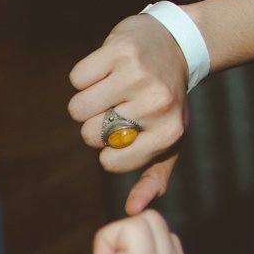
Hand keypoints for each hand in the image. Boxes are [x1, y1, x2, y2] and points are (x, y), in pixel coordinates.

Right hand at [69, 11, 188, 214]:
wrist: (176, 43)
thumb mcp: (168, 141)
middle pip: (89, 134)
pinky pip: (77, 78)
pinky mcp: (121, 50)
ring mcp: (139, 76)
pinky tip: (106, 70)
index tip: (123, 133)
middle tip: (118, 106)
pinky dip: (84, 76)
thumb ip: (153, 177)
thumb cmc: (166, 100)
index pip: (111, 162)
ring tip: (110, 89)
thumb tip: (134, 210)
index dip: (107, 150)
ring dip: (86, 100)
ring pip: (78, 108)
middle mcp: (157, 105)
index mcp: (169, 133)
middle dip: (95, 123)